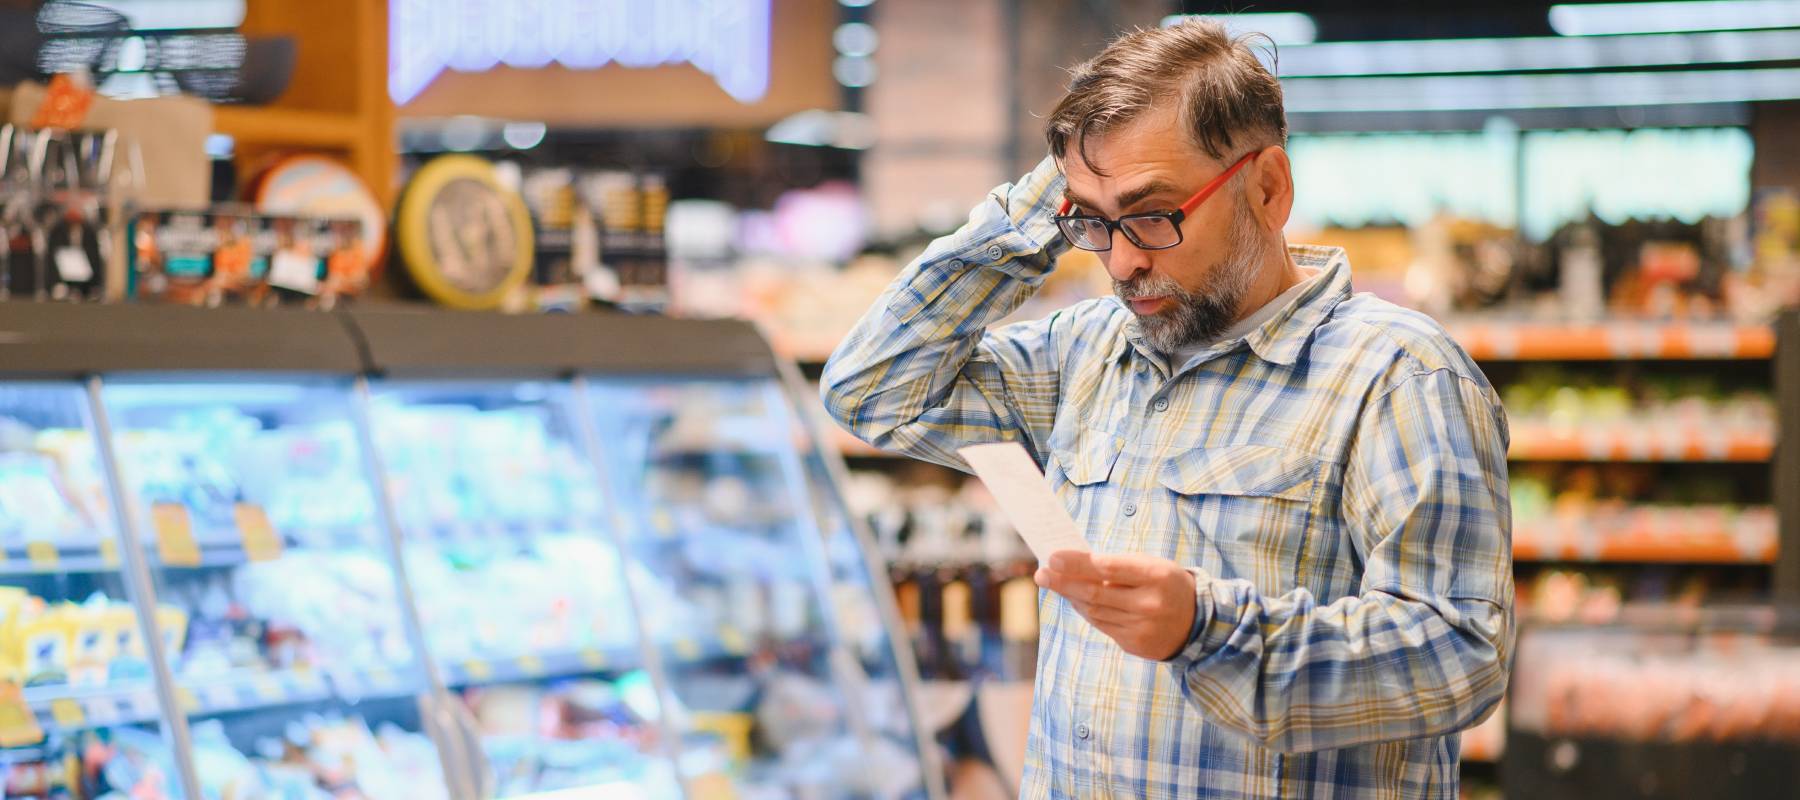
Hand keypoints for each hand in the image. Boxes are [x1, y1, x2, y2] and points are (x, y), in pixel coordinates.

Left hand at [1035, 550, 1196, 660]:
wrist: (1198, 622)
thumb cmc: (1167, 584)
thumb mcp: (1152, 565)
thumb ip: (1118, 565)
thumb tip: (1073, 564)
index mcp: (1156, 576)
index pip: (1109, 568)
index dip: (1077, 563)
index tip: (1053, 557)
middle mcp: (1149, 604)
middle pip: (1095, 593)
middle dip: (1063, 582)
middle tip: (1041, 574)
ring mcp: (1142, 628)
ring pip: (1094, 611)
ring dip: (1071, 597)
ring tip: (1055, 583)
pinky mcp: (1135, 644)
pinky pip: (1102, 625)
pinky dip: (1086, 611)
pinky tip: (1076, 600)